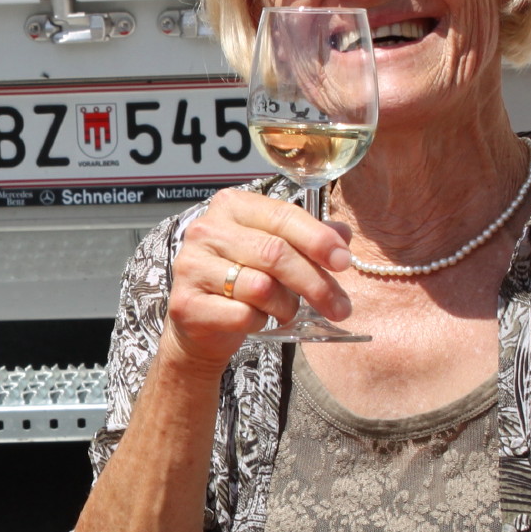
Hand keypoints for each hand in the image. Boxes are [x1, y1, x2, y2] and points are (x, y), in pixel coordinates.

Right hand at [163, 188, 354, 370]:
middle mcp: (205, 230)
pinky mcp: (186, 303)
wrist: (200, 325)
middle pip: (275, 253)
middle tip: (339, 306)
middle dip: (316, 283)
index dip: (318, 239)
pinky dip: (260, 322)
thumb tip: (343, 236)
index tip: (344, 262)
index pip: (282, 215)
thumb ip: (307, 239)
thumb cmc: (242, 282)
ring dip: (286, 306)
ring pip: (262, 287)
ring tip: (285, 310)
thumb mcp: (275, 252)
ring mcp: (191, 266)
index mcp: (230, 206)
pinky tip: (255, 320)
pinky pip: (243, 315)